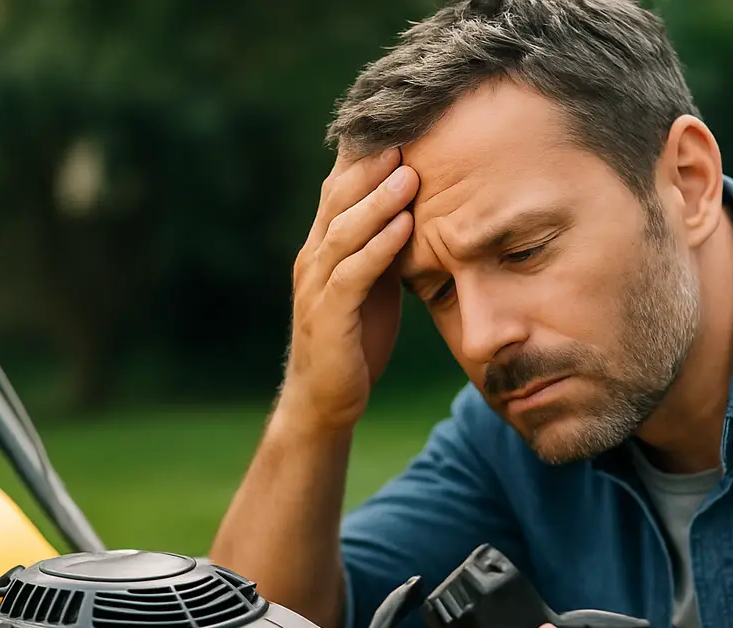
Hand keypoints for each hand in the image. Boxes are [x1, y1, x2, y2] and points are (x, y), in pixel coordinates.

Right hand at [283, 146, 419, 432]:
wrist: (325, 400)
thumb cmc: (355, 340)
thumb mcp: (374, 284)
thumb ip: (385, 246)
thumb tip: (418, 208)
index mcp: (324, 246)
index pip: (341, 188)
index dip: (366, 155)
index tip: (401, 123)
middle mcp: (314, 258)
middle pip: (339, 199)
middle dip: (371, 165)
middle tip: (406, 131)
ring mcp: (316, 286)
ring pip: (345, 231)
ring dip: (378, 200)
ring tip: (410, 173)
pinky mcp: (328, 317)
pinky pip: (352, 274)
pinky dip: (379, 248)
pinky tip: (405, 227)